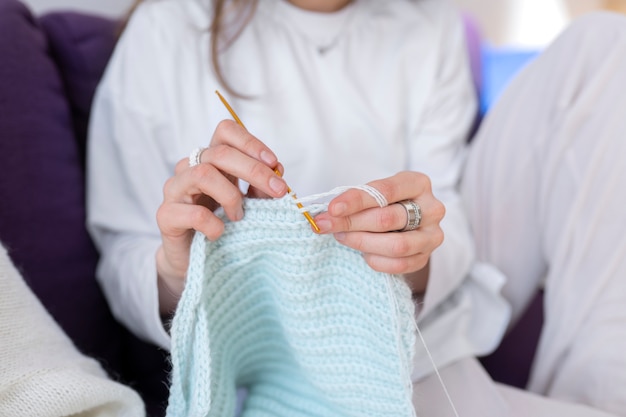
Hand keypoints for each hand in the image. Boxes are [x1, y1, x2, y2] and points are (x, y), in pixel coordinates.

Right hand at [155, 120, 287, 312]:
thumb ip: (262, 187)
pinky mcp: (166, 215)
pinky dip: (214, 224)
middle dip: (255, 170)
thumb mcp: (250, 202)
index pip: (225, 131)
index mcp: (212, 160)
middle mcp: (190, 168)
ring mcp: (175, 189)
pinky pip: (194, 213)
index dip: (250, 142)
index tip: (274, 163)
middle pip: (220, 153)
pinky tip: (220, 233)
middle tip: (278, 191)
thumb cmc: (223, 225)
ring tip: (239, 216)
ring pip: (203, 174)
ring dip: (231, 196)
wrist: (195, 259)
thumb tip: (278, 170)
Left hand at [312, 171, 444, 292]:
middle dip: (351, 222)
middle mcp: (432, 209)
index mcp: (418, 183)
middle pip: (388, 219)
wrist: (407, 223)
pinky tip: (362, 253)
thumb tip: (326, 215)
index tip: (332, 208)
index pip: (385, 191)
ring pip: (396, 245)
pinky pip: (398, 265)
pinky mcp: (425, 258)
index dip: (356, 200)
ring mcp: (431, 236)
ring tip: (342, 237)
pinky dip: (375, 260)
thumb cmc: (386, 203)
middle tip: (326, 225)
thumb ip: (356, 200)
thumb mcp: (375, 193)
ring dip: (361, 242)